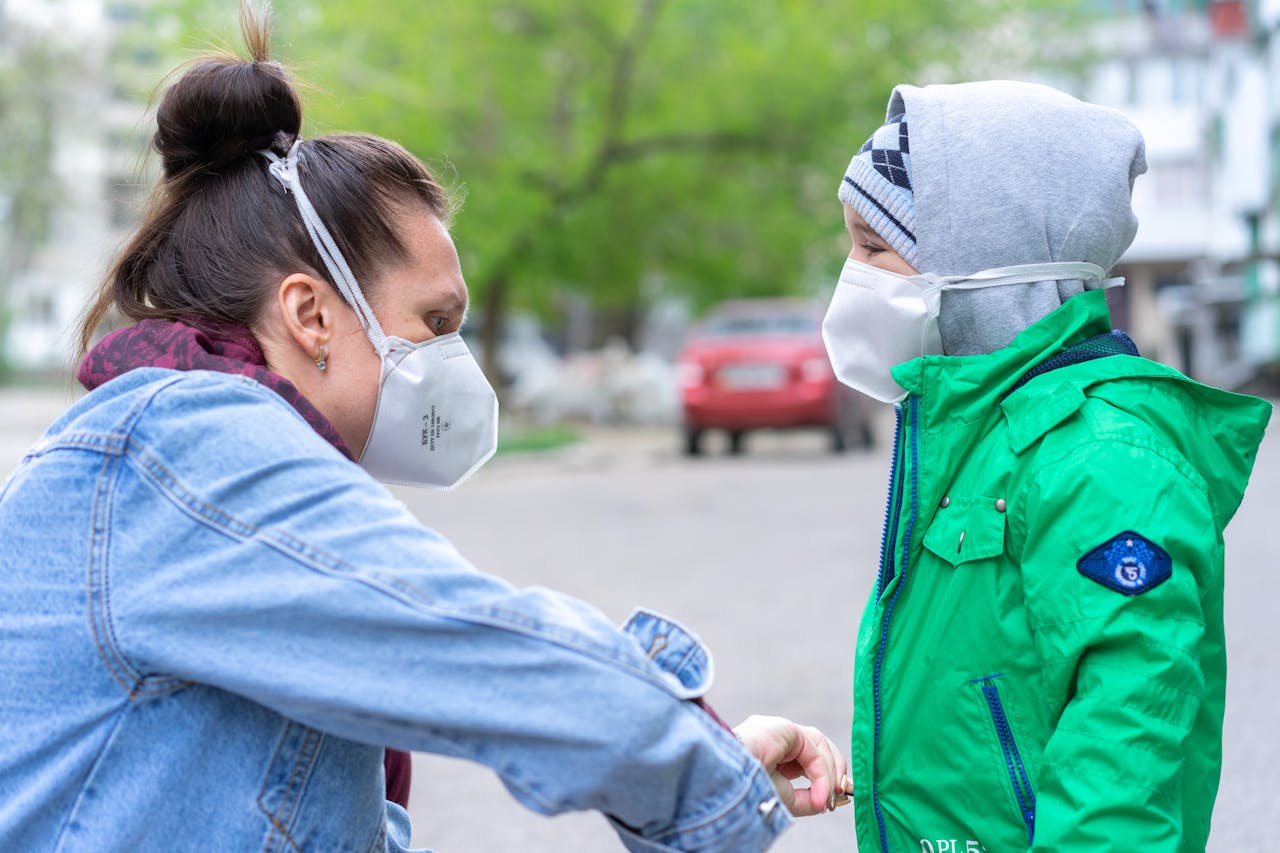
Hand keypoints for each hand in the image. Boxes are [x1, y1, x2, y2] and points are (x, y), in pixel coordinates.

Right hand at [732, 714, 852, 816]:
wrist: (728, 781)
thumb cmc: (748, 790)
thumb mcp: (784, 799)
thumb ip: (806, 799)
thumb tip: (827, 800)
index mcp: (772, 754)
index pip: (807, 759)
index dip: (825, 777)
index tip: (834, 800)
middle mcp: (776, 738)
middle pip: (817, 747)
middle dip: (834, 772)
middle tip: (842, 795)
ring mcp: (779, 730)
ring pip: (818, 745)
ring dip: (830, 773)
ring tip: (829, 798)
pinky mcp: (784, 727)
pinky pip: (813, 748)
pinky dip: (822, 772)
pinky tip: (821, 793)